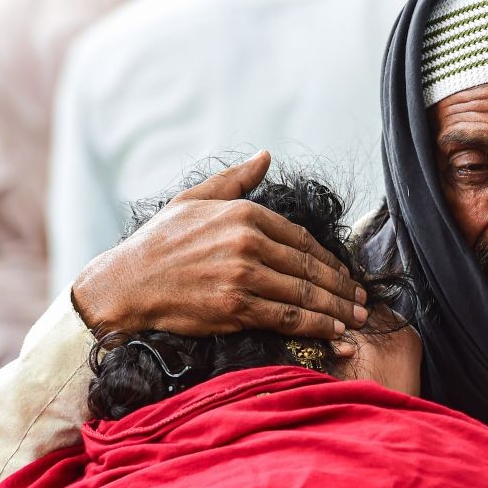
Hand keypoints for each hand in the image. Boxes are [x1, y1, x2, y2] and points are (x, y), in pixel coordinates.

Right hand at [72, 151, 368, 339]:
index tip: (345, 274)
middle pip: (309, 267)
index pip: (302, 240)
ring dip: (337, 308)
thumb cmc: (160, 241)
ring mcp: (243, 275)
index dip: (330, 260)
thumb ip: (237, 180)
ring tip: (357, 318)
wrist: (125, 284)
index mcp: (245, 214)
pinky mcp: (235, 307)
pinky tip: (334, 331)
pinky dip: (315, 325)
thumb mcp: (196, 199)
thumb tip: (266, 155)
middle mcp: (248, 242)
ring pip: (303, 293)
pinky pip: (286, 318)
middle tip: (362, 301)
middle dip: (341, 287)